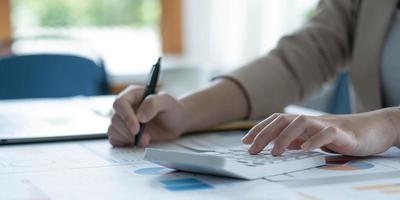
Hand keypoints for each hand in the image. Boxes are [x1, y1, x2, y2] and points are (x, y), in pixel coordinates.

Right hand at [108, 86, 187, 146]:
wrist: (176, 122)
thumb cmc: (172, 108)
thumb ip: (153, 104)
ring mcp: (123, 120)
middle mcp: (125, 107)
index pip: (120, 103)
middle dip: (129, 132)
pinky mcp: (123, 133)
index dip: (126, 117)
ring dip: (128, 139)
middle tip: (146, 139)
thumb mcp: (167, 101)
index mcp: (132, 94)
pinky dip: (124, 144)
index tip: (136, 129)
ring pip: (113, 130)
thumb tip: (139, 117)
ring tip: (146, 141)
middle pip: (115, 119)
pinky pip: (115, 139)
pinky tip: (137, 144)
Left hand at [242, 108, 399, 155]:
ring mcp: (326, 124)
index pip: (276, 121)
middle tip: (253, 150)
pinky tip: (305, 150)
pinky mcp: (343, 133)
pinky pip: (327, 133)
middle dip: (265, 134)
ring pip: (301, 123)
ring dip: (285, 137)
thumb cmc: (340, 136)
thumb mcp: (314, 139)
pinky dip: (315, 140)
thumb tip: (276, 146)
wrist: (372, 129)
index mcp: (303, 123)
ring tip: (275, 152)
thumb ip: (297, 141)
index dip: (259, 129)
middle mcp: (311, 121)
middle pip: (283, 120)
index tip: (245, 141)